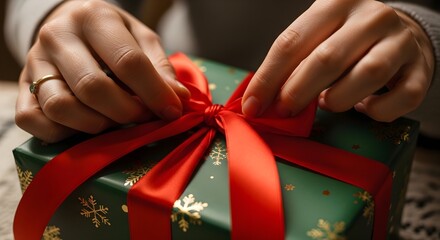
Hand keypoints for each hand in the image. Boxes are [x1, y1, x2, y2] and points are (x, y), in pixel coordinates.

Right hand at [15, 0, 189, 142]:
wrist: (71, 25)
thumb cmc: (113, 36)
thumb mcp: (142, 40)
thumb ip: (161, 68)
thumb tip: (179, 99)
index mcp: (94, 17)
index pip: (127, 61)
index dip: (155, 92)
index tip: (172, 111)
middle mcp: (58, 36)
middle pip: (93, 87)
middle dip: (127, 112)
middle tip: (143, 118)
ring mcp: (35, 62)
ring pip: (60, 106)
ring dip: (95, 125)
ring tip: (114, 122)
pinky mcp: (22, 86)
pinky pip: (32, 120)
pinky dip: (61, 133)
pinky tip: (83, 127)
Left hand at [242, 0, 433, 121]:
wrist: (400, 34)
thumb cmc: (346, 39)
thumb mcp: (317, 37)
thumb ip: (291, 63)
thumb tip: (259, 101)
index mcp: (335, 3)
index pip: (292, 42)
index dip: (268, 78)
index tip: (252, 106)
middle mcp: (371, 16)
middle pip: (326, 59)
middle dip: (297, 92)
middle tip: (284, 111)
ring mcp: (400, 41)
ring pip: (366, 75)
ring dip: (337, 99)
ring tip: (326, 103)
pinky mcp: (420, 68)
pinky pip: (400, 98)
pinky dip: (376, 111)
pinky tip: (363, 107)